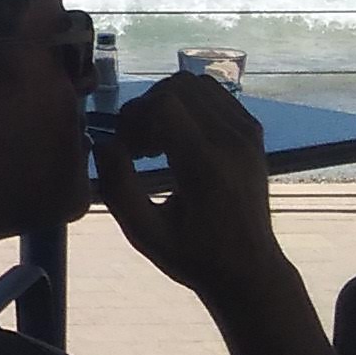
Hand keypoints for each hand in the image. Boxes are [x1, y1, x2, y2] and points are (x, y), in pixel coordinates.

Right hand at [92, 73, 296, 310]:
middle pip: (178, 87)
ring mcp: (247, 133)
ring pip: (197, 85)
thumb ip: (118, 186)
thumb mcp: (144, 233)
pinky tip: (179, 137)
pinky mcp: (253, 133)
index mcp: (206, 165)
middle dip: (147, 107)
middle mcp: (231, 140)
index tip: (126, 148)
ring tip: (158, 140)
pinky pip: (216, 95)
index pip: (163, 105)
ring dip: (167, 103)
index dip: (134, 117)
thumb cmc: (193, 257)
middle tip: (138, 145)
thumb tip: (102, 143)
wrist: (249, 270)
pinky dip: (189, 105)